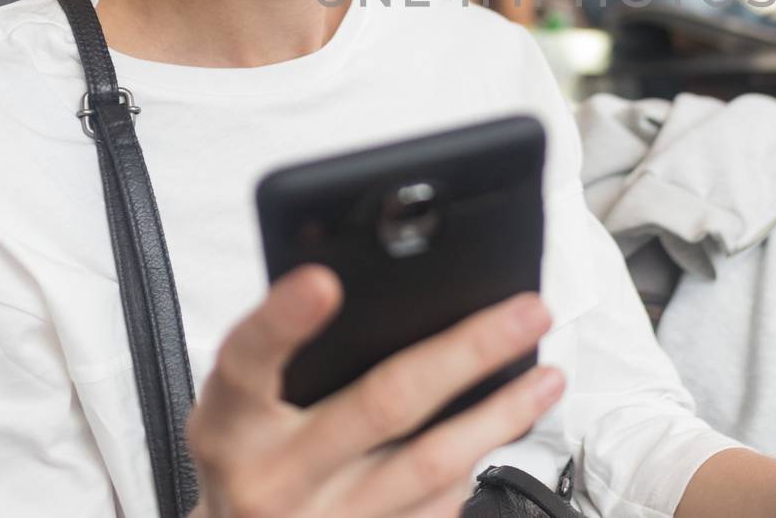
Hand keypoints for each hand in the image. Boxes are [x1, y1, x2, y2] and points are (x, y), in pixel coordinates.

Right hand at [188, 266, 561, 517]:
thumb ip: (287, 354)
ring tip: (547, 376)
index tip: (324, 280)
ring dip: (500, 415)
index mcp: (228, 425)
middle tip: (526, 311)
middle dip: (467, 352)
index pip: (246, 362)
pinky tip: (503, 429)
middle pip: (381, 405)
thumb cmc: (249, 454)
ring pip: (430, 464)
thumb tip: (373, 286)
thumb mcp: (240, 404)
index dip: (283, 320)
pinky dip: (474, 464)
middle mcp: (271, 480)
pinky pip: (435, 509)